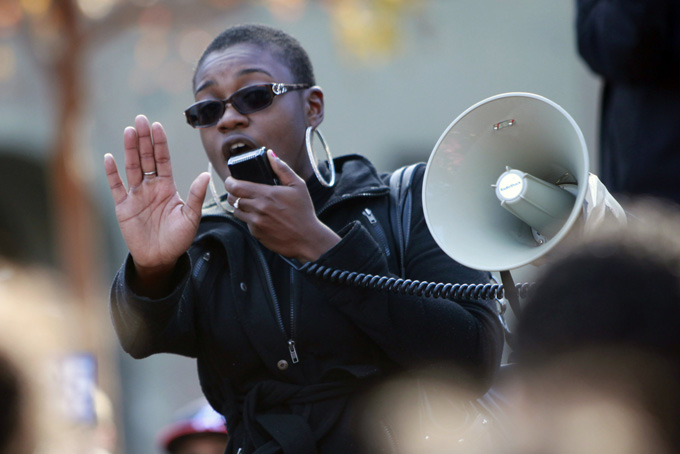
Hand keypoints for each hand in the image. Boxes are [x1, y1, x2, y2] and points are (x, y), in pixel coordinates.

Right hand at [104, 115, 209, 283]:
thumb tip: (205, 175)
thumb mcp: (191, 217)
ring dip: (130, 150)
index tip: (157, 126)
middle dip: (144, 139)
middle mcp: (151, 187)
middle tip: (140, 120)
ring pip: (132, 167)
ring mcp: (136, 195)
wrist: (160, 258)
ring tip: (128, 131)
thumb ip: (196, 196)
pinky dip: (112, 173)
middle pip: (146, 158)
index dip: (160, 143)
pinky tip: (109, 158)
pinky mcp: (123, 206)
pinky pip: (116, 186)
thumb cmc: (178, 238)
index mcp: (167, 187)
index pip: (163, 160)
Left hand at [225, 150, 339, 262]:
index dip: (229, 181)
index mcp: (266, 194)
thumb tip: (269, 153)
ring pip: (236, 211)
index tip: (231, 179)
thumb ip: (282, 169)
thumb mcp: (298, 186)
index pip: (235, 186)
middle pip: (232, 198)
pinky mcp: (256, 234)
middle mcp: (258, 209)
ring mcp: (256, 223)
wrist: (307, 239)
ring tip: (249, 202)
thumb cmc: (304, 211)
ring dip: (239, 205)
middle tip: (238, 190)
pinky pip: (246, 223)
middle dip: (232, 192)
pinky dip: (249, 217)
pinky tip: (260, 215)